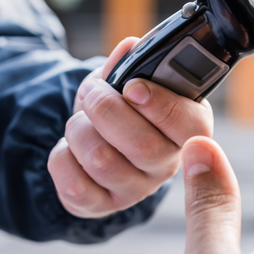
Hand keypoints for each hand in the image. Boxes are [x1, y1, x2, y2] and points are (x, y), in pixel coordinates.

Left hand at [48, 37, 214, 218]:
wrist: (92, 143)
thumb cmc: (119, 110)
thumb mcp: (125, 81)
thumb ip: (129, 64)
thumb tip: (129, 47)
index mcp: (186, 129)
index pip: (192, 126)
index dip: (161, 105)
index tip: (132, 87)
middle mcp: (167, 165)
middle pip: (143, 145)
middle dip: (106, 110)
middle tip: (93, 93)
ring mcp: (136, 190)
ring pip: (103, 161)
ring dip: (79, 130)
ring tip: (79, 122)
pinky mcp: (103, 206)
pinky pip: (75, 185)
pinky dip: (62, 157)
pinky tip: (69, 149)